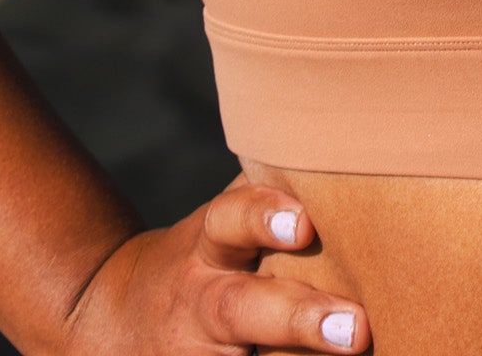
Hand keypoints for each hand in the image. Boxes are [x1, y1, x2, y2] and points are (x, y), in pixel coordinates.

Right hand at [62, 173, 371, 354]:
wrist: (120, 317)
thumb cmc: (215, 250)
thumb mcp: (229, 216)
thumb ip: (278, 188)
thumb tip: (361, 147)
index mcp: (212, 241)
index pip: (231, 221)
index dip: (264, 218)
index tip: (305, 224)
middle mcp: (203, 297)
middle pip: (241, 309)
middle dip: (298, 317)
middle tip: (355, 327)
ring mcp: (198, 348)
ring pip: (236, 355)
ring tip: (352, 350)